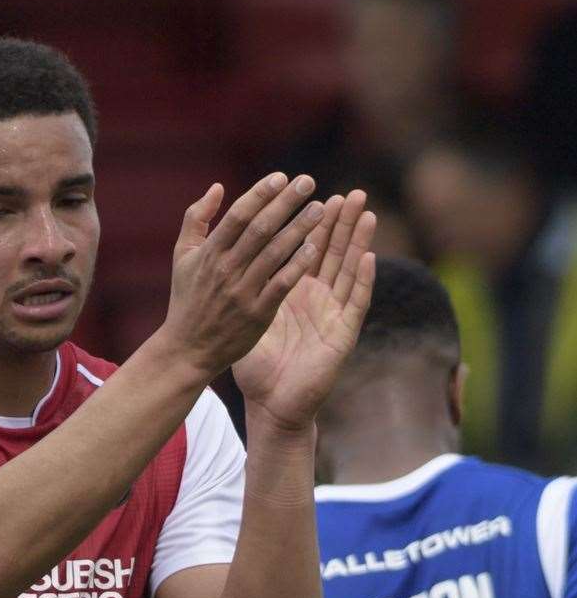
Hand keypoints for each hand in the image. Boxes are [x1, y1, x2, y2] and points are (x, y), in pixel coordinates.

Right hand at [161, 172, 328, 379]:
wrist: (188, 348)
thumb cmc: (188, 298)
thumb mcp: (182, 256)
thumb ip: (197, 218)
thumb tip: (217, 187)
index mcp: (209, 253)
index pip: (238, 215)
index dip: (260, 194)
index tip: (282, 177)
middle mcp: (226, 269)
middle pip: (260, 229)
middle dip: (285, 203)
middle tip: (308, 182)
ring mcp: (242, 292)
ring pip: (275, 253)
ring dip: (300, 228)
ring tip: (320, 209)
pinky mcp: (257, 313)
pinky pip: (281, 284)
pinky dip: (297, 265)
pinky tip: (315, 248)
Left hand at [233, 189, 376, 429]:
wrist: (271, 404)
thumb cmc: (257, 366)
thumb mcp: (247, 318)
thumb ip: (243, 286)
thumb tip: (228, 258)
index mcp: (292, 292)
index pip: (304, 249)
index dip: (310, 223)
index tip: (310, 194)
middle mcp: (317, 299)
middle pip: (332, 254)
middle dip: (341, 223)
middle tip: (349, 193)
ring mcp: (332, 315)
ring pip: (349, 271)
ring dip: (358, 242)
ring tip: (364, 212)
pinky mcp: (342, 335)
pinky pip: (355, 304)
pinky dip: (363, 280)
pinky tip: (369, 258)